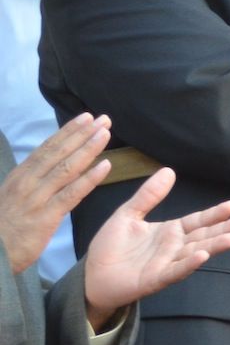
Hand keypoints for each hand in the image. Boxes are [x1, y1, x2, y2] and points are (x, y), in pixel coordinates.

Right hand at [1, 112, 111, 272]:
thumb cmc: (3, 226)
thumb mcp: (14, 197)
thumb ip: (32, 181)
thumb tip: (51, 166)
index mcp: (21, 175)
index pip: (47, 148)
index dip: (68, 131)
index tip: (86, 117)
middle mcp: (28, 182)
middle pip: (59, 152)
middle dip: (82, 134)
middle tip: (103, 119)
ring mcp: (37, 198)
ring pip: (67, 168)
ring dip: (88, 149)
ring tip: (105, 134)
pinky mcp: (45, 216)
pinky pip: (72, 194)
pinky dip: (89, 179)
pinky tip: (105, 166)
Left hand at [82, 167, 229, 328]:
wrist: (92, 276)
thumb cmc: (110, 247)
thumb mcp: (128, 214)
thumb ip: (148, 195)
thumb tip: (169, 171)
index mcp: (169, 232)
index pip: (197, 221)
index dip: (214, 214)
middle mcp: (174, 248)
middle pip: (203, 236)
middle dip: (224, 230)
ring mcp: (167, 264)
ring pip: (196, 253)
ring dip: (215, 246)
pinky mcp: (155, 279)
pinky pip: (175, 271)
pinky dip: (189, 265)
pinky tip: (202, 256)